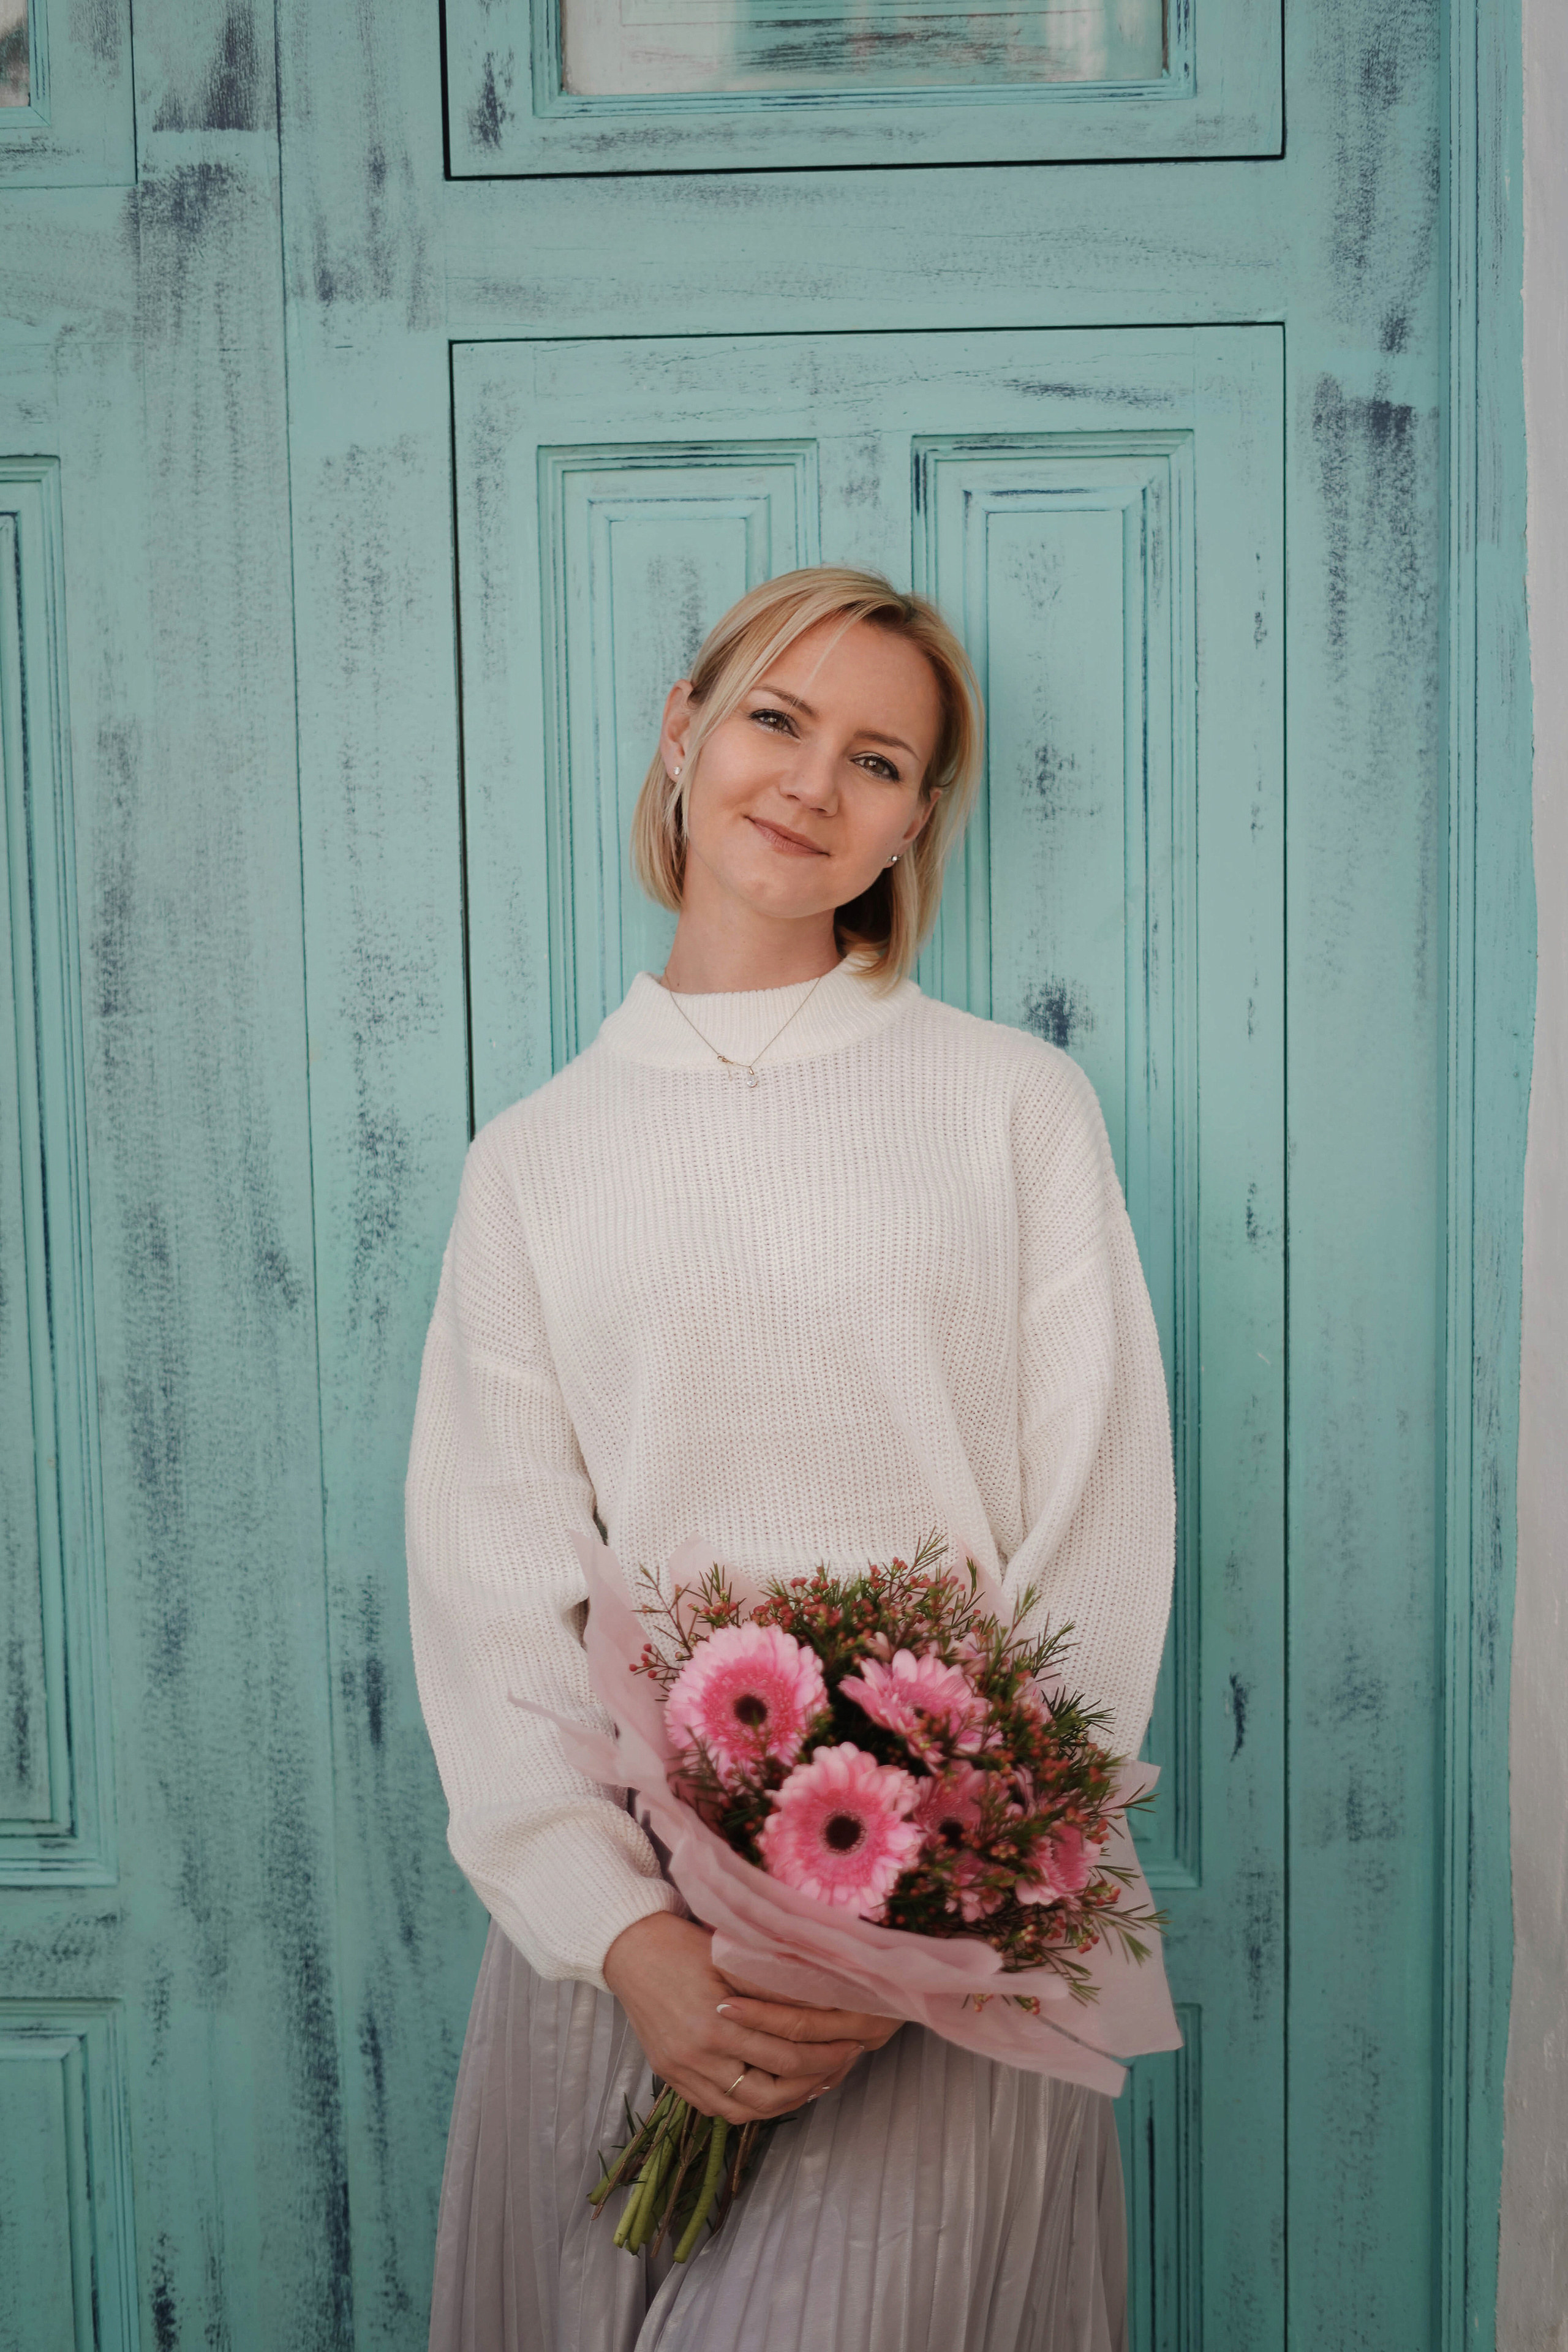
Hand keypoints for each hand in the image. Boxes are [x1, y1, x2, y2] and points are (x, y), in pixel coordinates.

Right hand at [601, 1914, 894, 2124]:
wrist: (629, 1951)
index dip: (825, 2050)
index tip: (852, 2041)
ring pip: (747, 2110)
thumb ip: (771, 1984)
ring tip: (816, 2082)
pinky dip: (751, 2108)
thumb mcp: (729, 1956)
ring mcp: (683, 2072)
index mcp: (715, 2022)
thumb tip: (823, 1998)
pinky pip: (718, 2110)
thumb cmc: (682, 1945)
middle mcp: (699, 2055)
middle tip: (843, 2062)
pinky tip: (774, 2093)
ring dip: (787, 2101)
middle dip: (815, 2078)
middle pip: (771, 2089)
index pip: (785, 2051)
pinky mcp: (672, 2079)